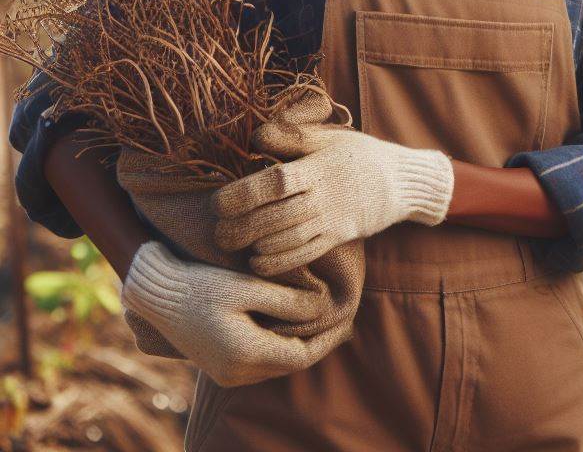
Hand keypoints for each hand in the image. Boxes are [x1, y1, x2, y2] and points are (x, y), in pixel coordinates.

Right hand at [120, 240, 342, 386]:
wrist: (157, 295)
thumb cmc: (202, 285)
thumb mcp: (248, 286)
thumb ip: (287, 301)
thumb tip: (322, 310)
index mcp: (247, 355)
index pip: (303, 356)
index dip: (329, 340)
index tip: (349, 320)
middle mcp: (237, 373)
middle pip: (291, 364)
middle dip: (318, 343)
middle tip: (342, 320)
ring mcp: (226, 374)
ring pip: (276, 365)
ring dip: (299, 347)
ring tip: (322, 322)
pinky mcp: (219, 367)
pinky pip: (260, 362)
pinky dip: (279, 347)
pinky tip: (289, 326)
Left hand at [211, 99, 453, 275]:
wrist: (401, 181)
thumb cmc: (359, 155)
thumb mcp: (331, 138)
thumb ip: (293, 139)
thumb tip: (255, 137)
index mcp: (318, 167)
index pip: (276, 182)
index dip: (243, 194)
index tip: (219, 203)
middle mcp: (324, 196)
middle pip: (277, 215)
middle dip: (241, 226)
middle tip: (217, 231)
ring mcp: (333, 220)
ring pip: (289, 239)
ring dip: (256, 245)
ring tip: (232, 243)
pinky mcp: (339, 237)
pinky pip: (306, 254)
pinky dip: (279, 262)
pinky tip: (258, 262)